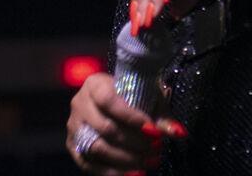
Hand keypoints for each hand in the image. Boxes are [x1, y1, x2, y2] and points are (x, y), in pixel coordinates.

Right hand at [66, 72, 185, 174]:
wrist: (112, 97)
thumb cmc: (133, 94)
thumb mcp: (148, 97)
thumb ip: (161, 116)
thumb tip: (178, 133)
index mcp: (95, 85)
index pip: (109, 101)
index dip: (131, 117)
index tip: (153, 131)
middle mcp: (79, 104)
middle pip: (105, 128)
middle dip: (134, 143)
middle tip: (156, 149)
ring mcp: (74, 126)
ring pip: (96, 148)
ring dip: (126, 160)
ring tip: (149, 163)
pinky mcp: (72, 146)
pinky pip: (88, 164)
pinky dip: (111, 173)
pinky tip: (133, 174)